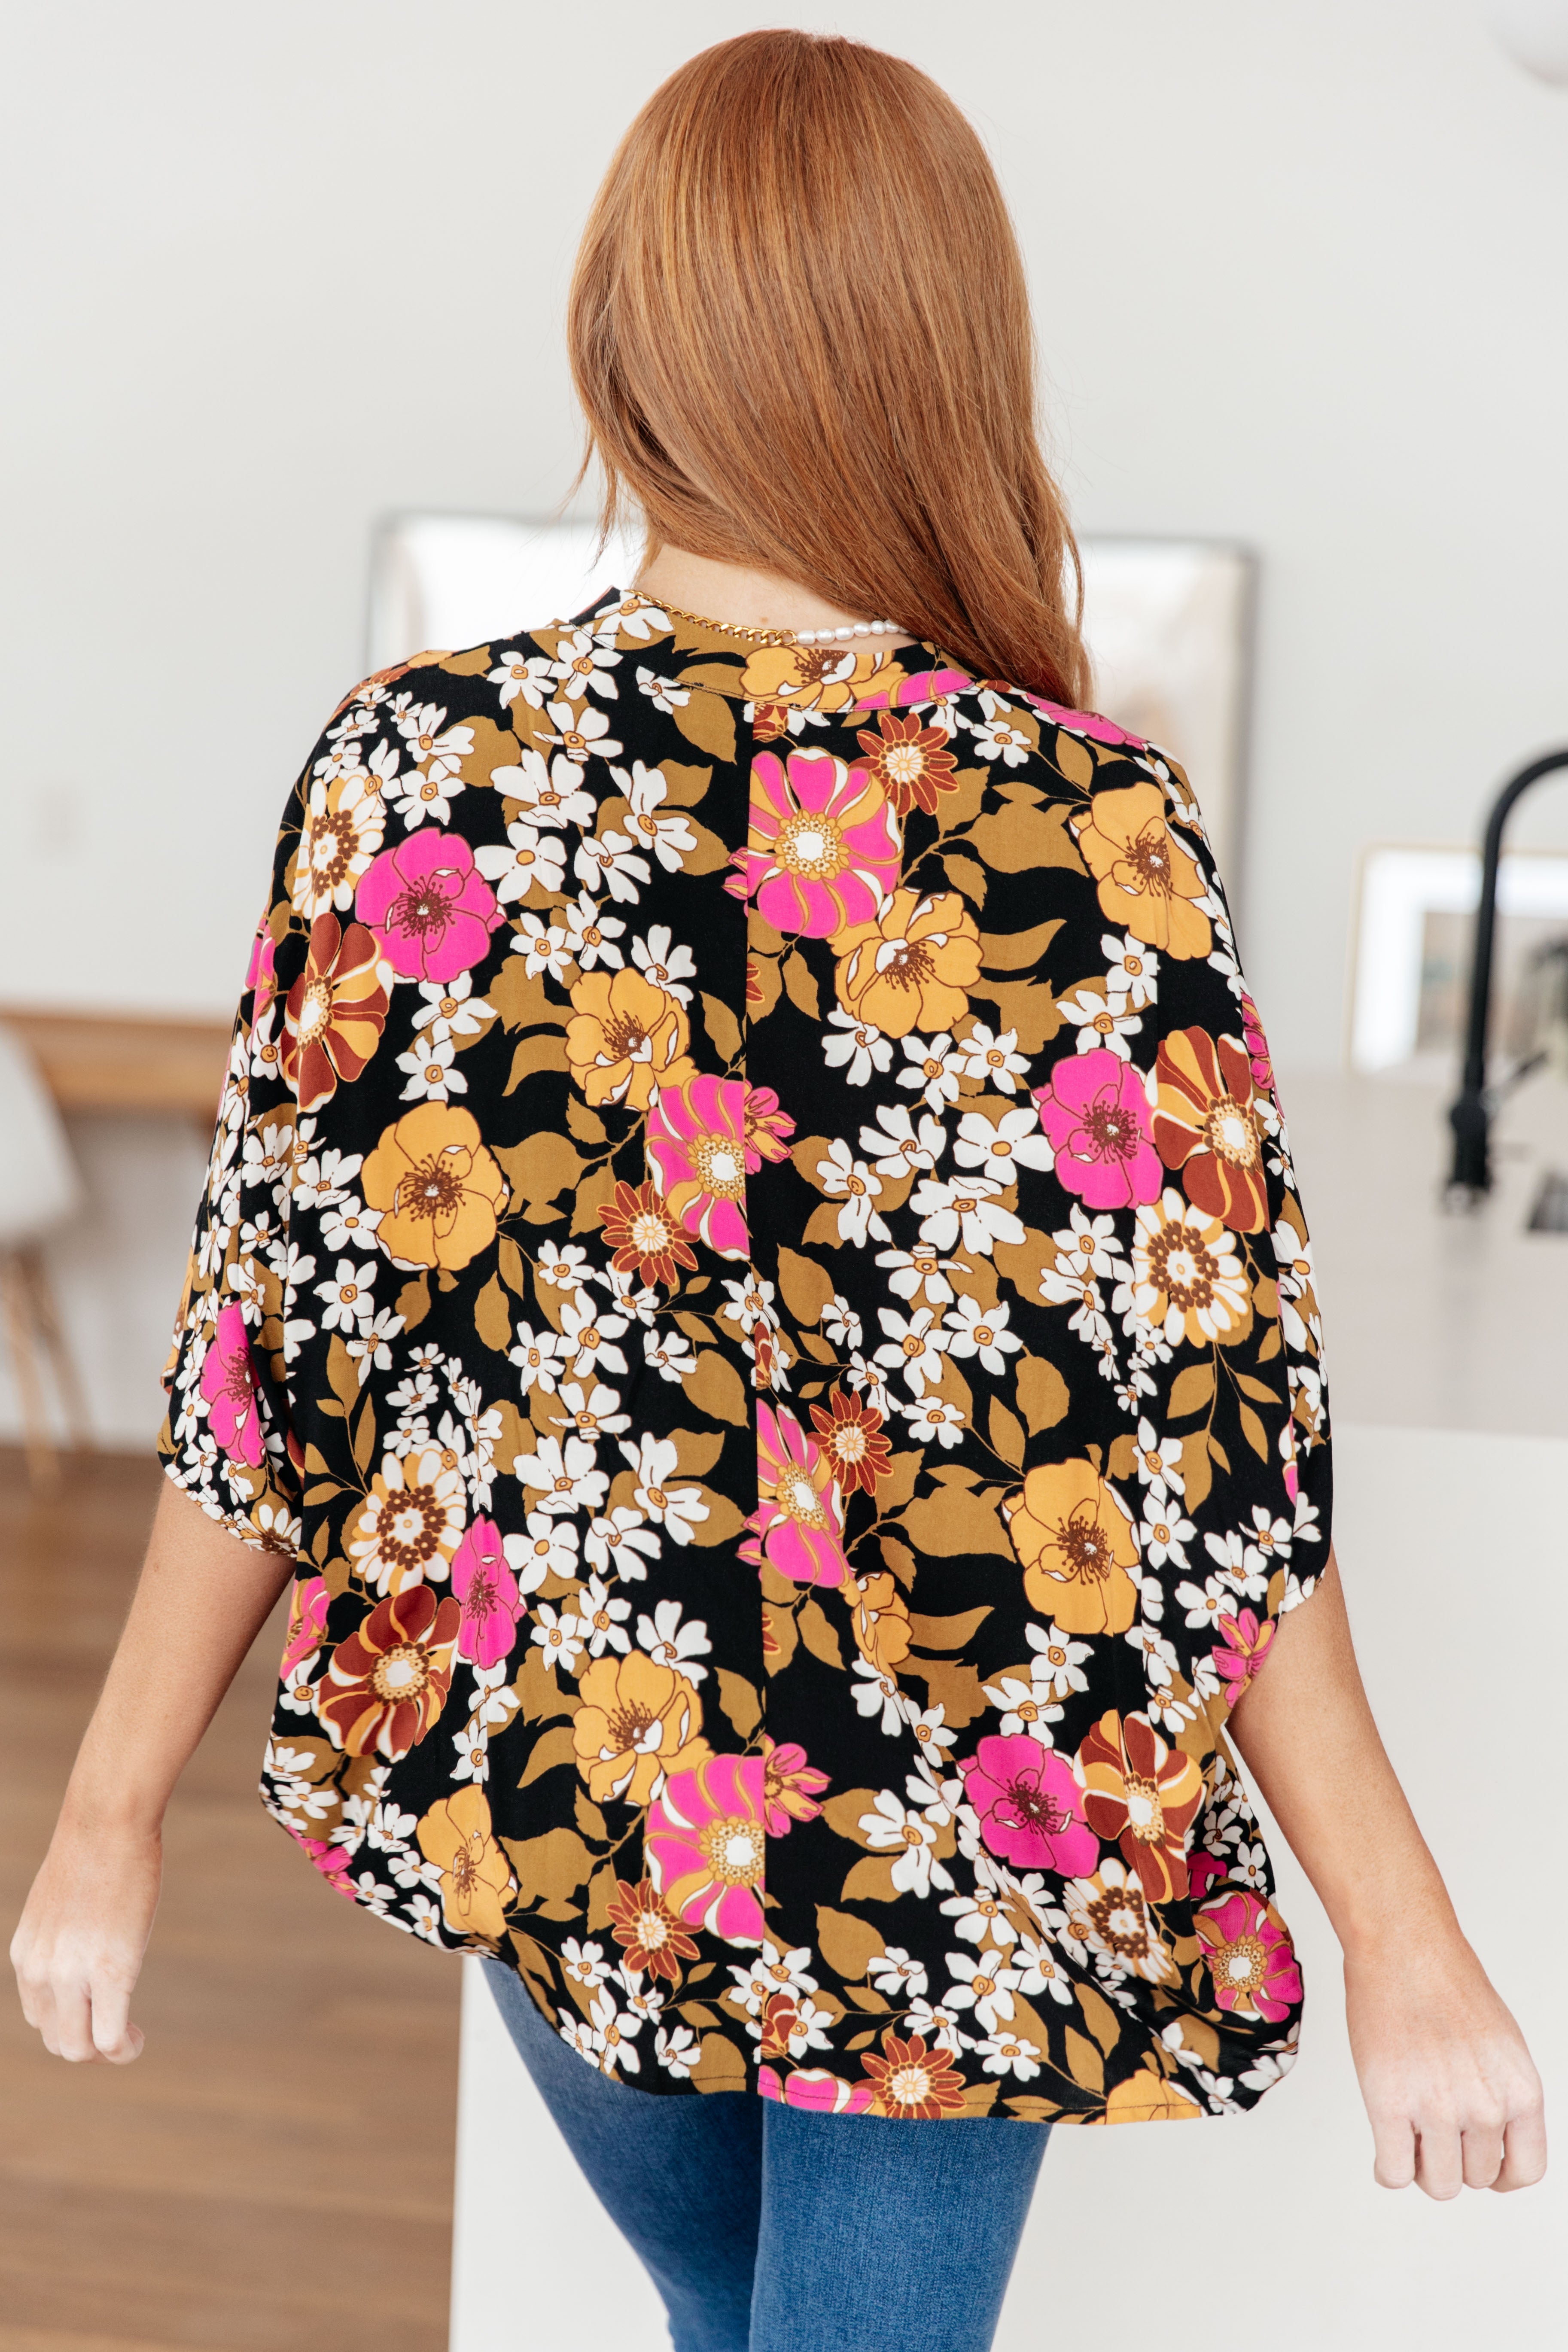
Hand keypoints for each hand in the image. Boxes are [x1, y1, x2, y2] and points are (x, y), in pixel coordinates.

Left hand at [10, 1819, 162, 2063]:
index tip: (101, 2013)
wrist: (107, 1822)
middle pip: (57, 2040)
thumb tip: (82, 1957)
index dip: (71, 2024)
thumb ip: (61, 1939)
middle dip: (88, 2047)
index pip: (38, 2017)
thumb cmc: (93, 1853)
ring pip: (79, 2048)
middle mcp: (41, 1971)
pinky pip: (109, 2037)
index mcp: (26, 1955)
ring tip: (129, 2039)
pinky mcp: (111, 1971)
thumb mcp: (57, 1905)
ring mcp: (73, 1973)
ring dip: (104, 2053)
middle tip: (119, 2031)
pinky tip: (137, 2040)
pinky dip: (124, 2050)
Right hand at [1344, 1927, 1545, 2196]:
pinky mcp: (1389, 2104)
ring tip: (1409, 2134)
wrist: (1405, 1947)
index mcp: (1521, 2092)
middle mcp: (1486, 2106)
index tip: (1479, 2164)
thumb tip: (1487, 2139)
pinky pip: (1394, 2173)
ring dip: (1422, 2167)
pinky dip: (1389, 2170)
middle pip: (1476, 2179)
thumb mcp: (1503, 2045)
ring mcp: (1438, 2108)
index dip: (1500, 2175)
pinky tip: (1386, 2149)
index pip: (1525, 2171)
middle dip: (1454, 2160)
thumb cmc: (1447, 1984)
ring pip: (1438, 2184)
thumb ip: (1503, 2095)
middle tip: (1432, 2129)